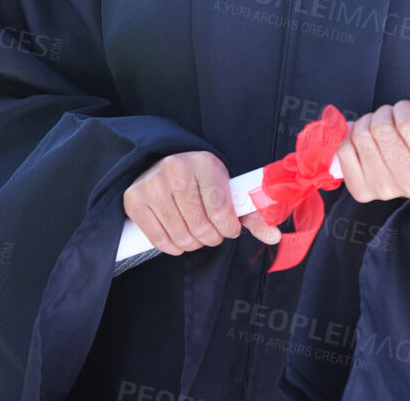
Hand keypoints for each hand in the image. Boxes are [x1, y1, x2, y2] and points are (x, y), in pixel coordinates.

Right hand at [122, 150, 281, 255]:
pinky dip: (173, 247)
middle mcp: (175, 169)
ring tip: (197, 234)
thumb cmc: (202, 181)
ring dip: (193, 244)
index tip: (230, 229)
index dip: (228, 227)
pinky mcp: (134, 199)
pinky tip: (180, 240)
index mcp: (204, 162)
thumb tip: (275, 236)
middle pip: (200, 225)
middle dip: (211, 237)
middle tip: (213, 234)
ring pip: (180, 235)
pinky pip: (158, 240)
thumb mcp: (227, 189)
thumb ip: (252, 213)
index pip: (220, 208)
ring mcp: (151, 184)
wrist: (164, 164)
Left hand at [336, 77, 409, 202]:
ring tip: (378, 127)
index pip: (407, 124)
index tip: (405, 109)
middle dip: (383, 113)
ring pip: (360, 136)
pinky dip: (350, 137)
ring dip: (367, 122)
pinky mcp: (362, 191)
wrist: (409, 166)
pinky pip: (344, 150)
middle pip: (380, 129)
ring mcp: (385, 189)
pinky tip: (364, 140)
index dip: (402, 108)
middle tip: (390, 117)